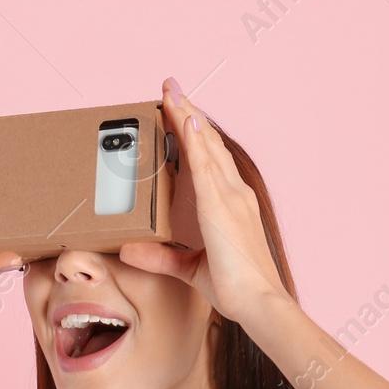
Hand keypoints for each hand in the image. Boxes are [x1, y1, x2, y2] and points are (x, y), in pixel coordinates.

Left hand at [116, 78, 291, 326]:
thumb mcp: (189, 267)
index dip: (193, 132)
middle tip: (169, 87)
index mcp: (230, 204)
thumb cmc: (235, 287)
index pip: (209, 158)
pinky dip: (195, 140)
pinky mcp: (221, 206)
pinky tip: (185, 118)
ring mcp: (229, 196)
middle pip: (207, 143)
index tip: (179, 109)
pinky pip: (205, 165)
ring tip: (170, 91)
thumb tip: (130, 250)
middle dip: (187, 112)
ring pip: (205, 146)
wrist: (258, 302)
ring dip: (186, 115)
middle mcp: (233, 193)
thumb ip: (162, 256)